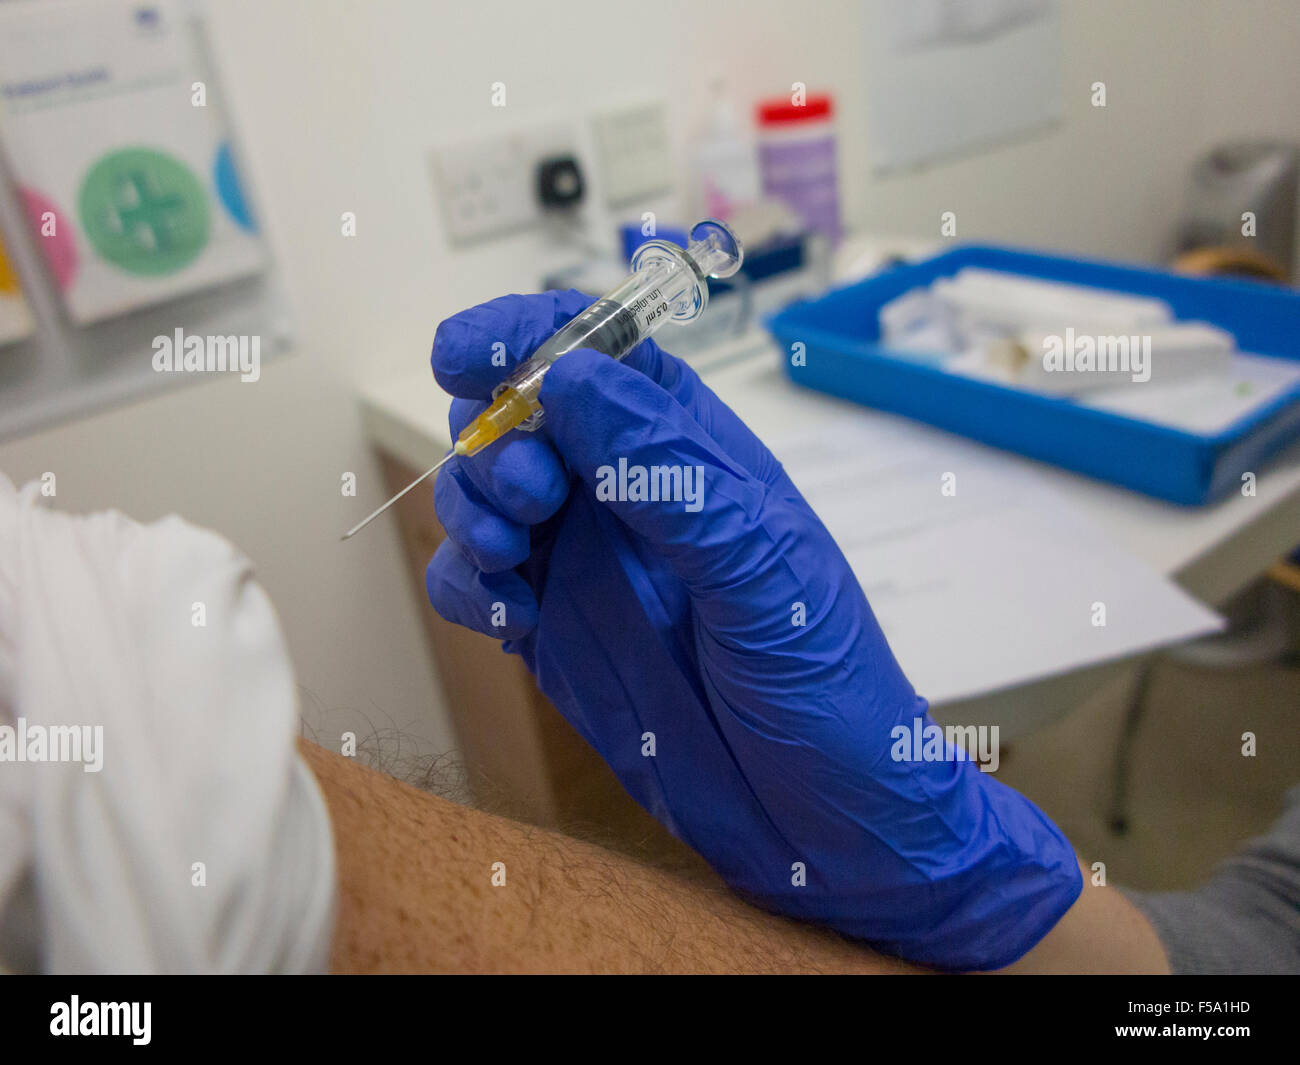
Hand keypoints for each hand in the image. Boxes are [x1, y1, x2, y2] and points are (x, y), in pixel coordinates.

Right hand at [425, 290, 1080, 969]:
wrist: (827, 826)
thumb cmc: (827, 690)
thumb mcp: (764, 573)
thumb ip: (671, 476)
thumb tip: (575, 380)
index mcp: (694, 455)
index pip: (604, 355)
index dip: (529, 336)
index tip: (467, 355)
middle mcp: (631, 496)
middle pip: (524, 416)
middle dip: (498, 435)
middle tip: (531, 495)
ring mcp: (589, 565)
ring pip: (487, 494)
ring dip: (472, 507)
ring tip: (512, 556)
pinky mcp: (558, 632)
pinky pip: (479, 582)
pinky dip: (468, 584)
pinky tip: (507, 615)